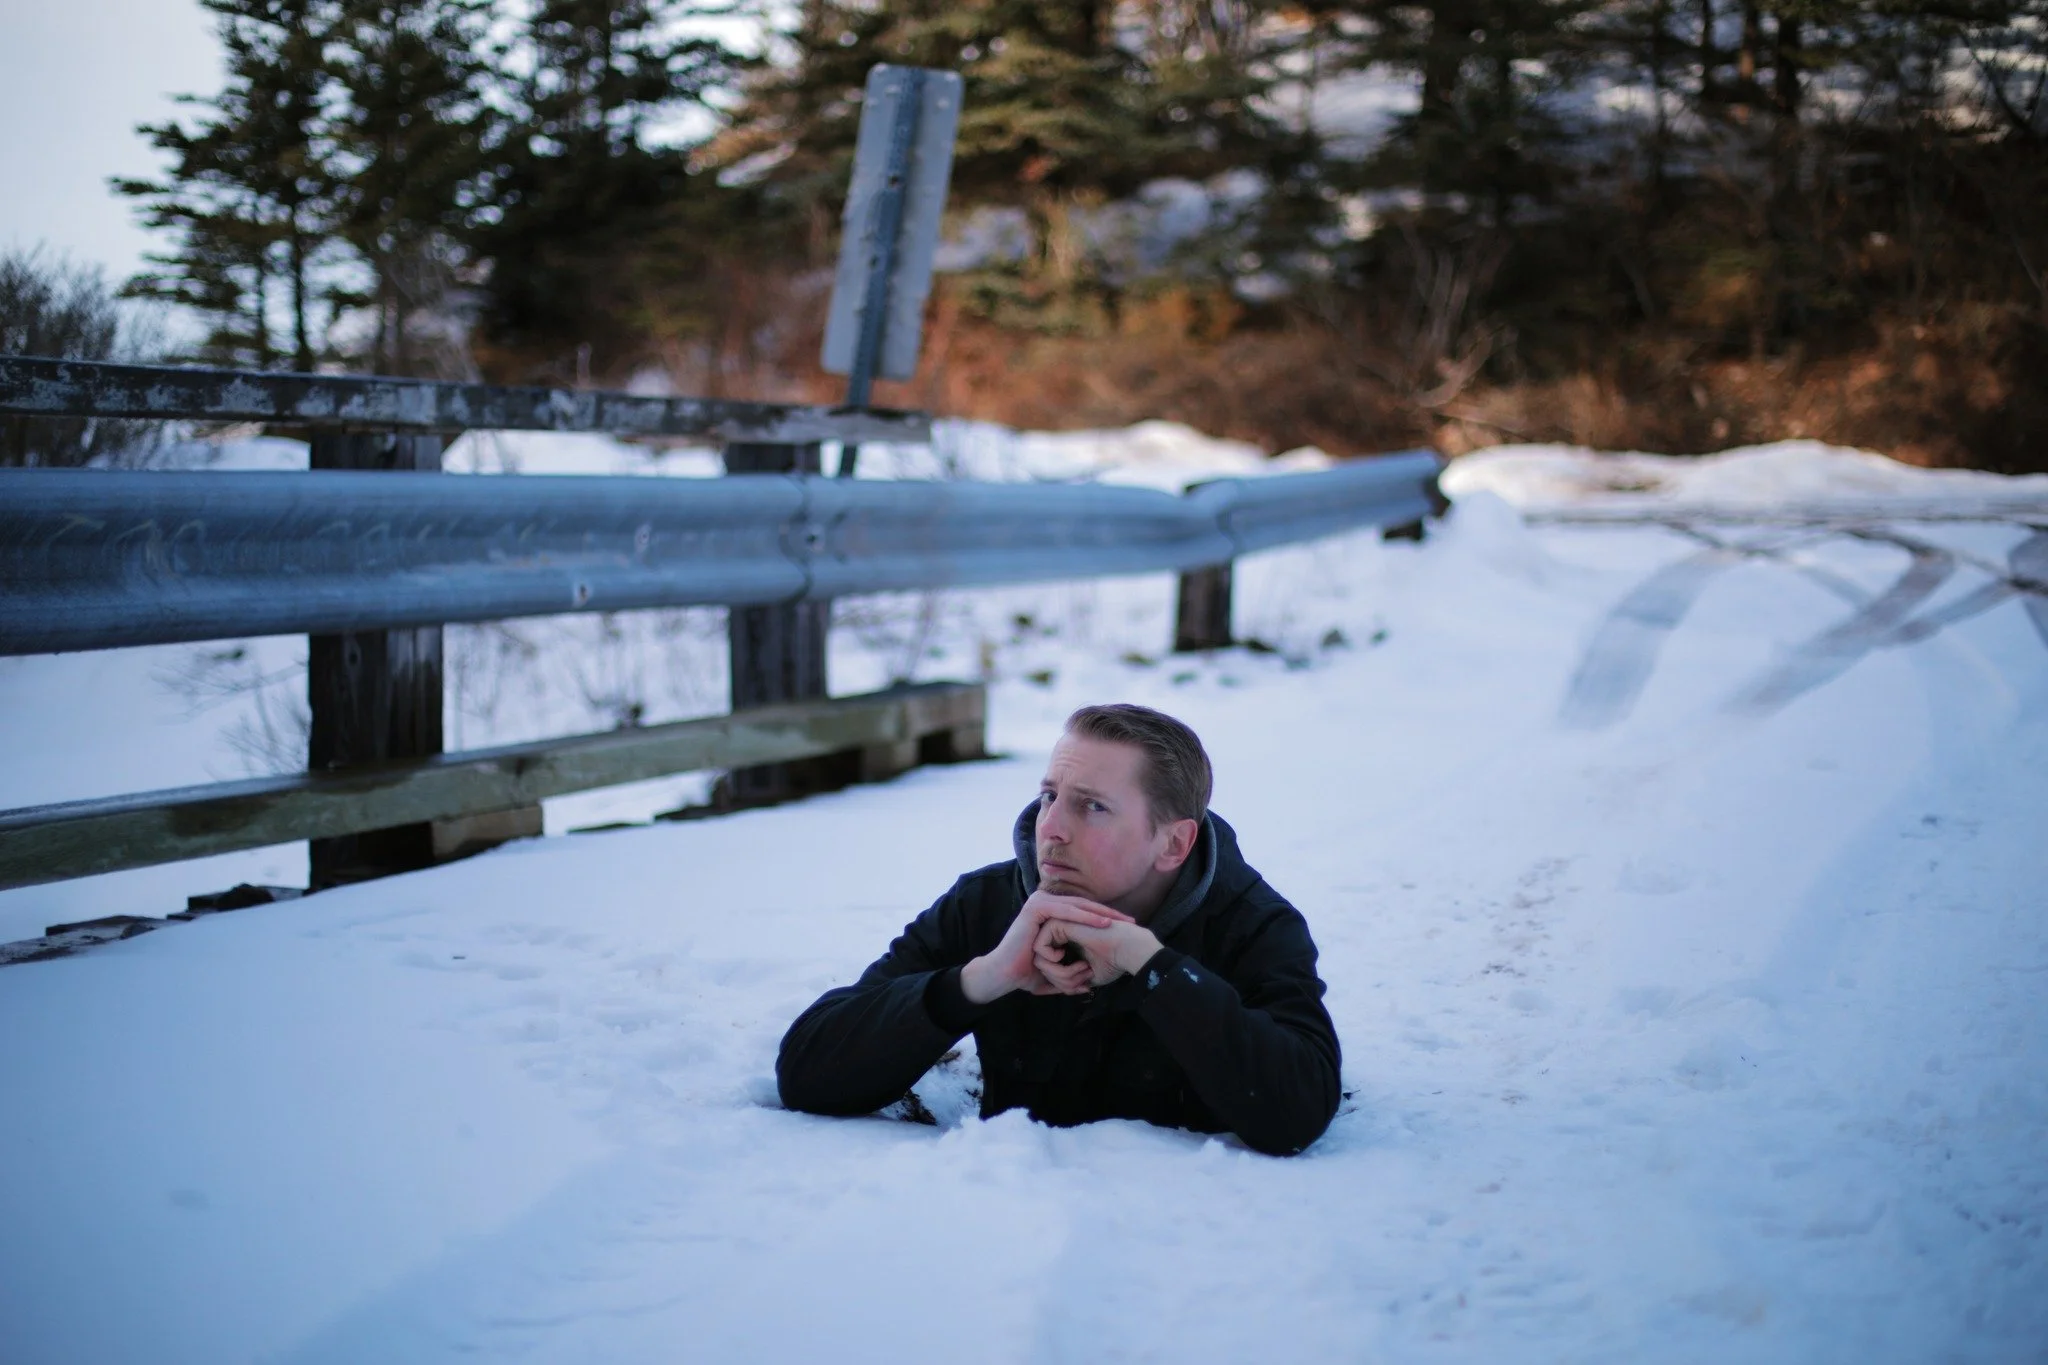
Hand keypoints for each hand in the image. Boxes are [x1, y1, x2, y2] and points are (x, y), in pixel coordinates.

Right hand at [960, 891, 1133, 1003]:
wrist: (1004, 975)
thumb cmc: (1027, 973)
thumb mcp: (1055, 968)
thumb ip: (1070, 970)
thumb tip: (1088, 986)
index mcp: (1051, 912)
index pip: (1084, 912)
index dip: (1106, 920)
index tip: (1127, 929)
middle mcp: (1045, 903)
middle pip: (1084, 906)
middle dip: (1109, 915)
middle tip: (1132, 922)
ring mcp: (1040, 903)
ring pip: (1079, 906)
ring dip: (1102, 914)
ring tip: (1121, 922)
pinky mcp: (1037, 908)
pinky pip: (1067, 911)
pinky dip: (1086, 918)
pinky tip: (1103, 924)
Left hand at [1033, 916, 1162, 990]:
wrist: (1126, 949)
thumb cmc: (1113, 963)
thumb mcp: (1085, 977)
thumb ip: (1068, 981)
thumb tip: (1048, 991)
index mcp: (1069, 947)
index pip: (1051, 972)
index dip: (1063, 985)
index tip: (1083, 987)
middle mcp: (1062, 937)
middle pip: (1043, 966)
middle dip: (1060, 981)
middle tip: (1082, 982)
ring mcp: (1059, 928)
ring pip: (1039, 958)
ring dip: (1058, 973)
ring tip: (1080, 970)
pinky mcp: (1057, 922)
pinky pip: (1039, 947)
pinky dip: (1051, 959)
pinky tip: (1069, 957)